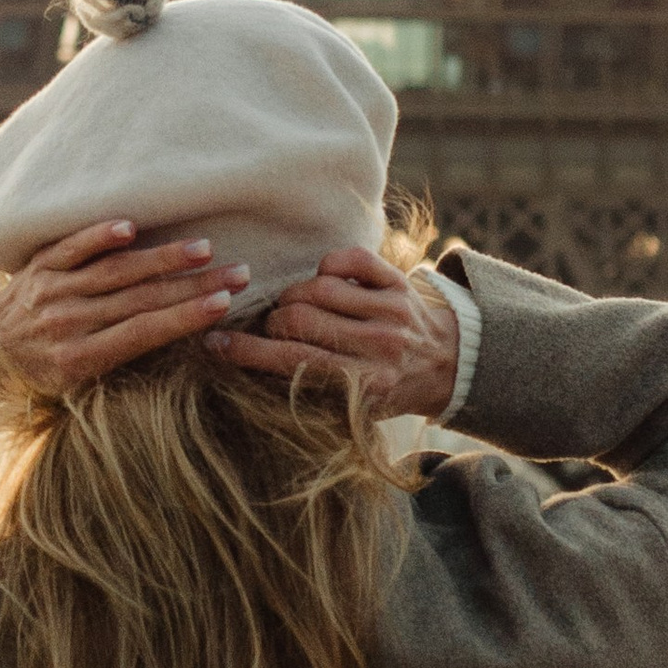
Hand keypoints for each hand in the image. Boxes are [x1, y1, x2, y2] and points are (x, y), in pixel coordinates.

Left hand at [0, 222, 250, 394]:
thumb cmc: (39, 374)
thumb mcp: (76, 387)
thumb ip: (119, 362)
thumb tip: (177, 338)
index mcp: (79, 359)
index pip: (143, 332)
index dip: (185, 317)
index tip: (224, 304)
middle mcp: (66, 322)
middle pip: (140, 298)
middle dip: (194, 285)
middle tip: (237, 273)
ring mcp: (52, 290)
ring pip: (115, 269)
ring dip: (163, 257)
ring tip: (204, 249)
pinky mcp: (39, 265)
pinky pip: (73, 246)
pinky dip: (101, 235)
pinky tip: (132, 226)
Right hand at [208, 247, 459, 420]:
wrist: (451, 366)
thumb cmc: (390, 391)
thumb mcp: (355, 408)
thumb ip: (310, 391)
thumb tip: (249, 370)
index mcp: (367, 385)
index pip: (295, 363)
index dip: (248, 351)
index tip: (216, 344)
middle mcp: (381, 346)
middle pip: (301, 320)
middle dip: (271, 322)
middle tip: (269, 328)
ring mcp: (392, 311)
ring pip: (317, 288)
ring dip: (293, 296)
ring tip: (293, 308)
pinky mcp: (399, 282)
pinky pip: (349, 259)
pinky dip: (327, 264)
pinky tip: (322, 279)